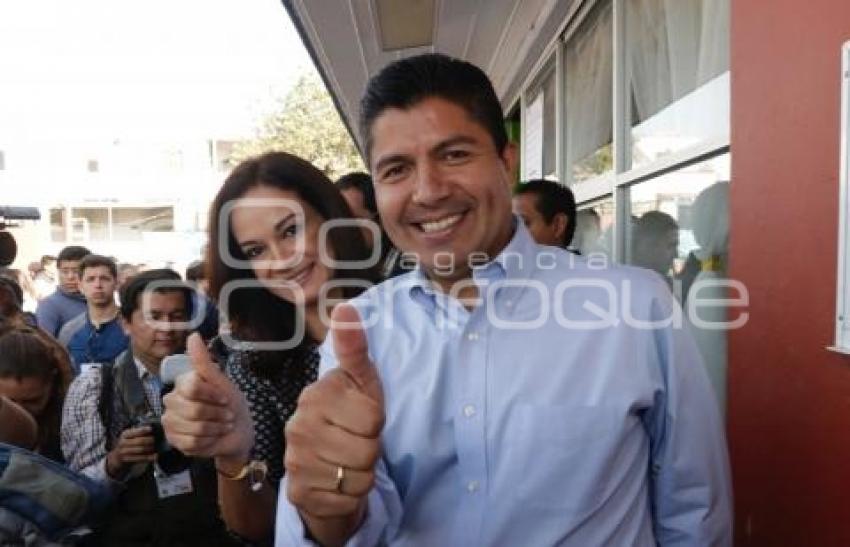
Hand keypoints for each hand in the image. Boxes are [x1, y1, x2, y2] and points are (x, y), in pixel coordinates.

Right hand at [106, 426, 155, 477]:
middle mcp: (123, 442)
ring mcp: (123, 451)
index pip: (136, 431)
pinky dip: (148, 457)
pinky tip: (155, 456)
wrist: (116, 457)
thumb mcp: (130, 436)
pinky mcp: (126, 460)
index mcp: (125, 434)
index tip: (151, 429)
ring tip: (157, 448)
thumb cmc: (127, 444)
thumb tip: (152, 428)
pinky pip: (140, 458)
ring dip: (150, 449)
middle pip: (140, 441)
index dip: (144, 430)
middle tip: (157, 440)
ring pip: (141, 450)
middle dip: (150, 440)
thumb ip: (139, 432)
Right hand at [162, 333, 254, 462]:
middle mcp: (172, 401)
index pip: (191, 387)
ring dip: (215, 428)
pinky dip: (209, 440)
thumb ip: (204, 361)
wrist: (237, 431)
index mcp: (182, 384)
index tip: (225, 398)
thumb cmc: (230, 403)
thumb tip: (193, 335)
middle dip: (217, 413)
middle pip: (192, 409)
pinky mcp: (174, 440)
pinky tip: (213, 437)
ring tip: (222, 425)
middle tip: (227, 415)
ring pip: (192, 426)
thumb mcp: (221, 381)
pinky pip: (191, 442)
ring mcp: (170, 422)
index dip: (212, 394)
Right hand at [285, 304, 384, 526]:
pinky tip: (338, 484)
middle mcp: (298, 426)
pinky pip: (347, 500)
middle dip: (371, 450)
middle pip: (368, 448)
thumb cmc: (350, 421)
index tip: (363, 419)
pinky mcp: (299, 493)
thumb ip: (355, 350)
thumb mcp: (361, 384)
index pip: (374, 416)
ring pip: (359, 476)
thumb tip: (347, 306)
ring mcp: (295, 461)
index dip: (377, 422)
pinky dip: (351, 497)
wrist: (325, 471)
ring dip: (363, 475)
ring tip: (348, 463)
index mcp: (315, 395)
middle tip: (356, 443)